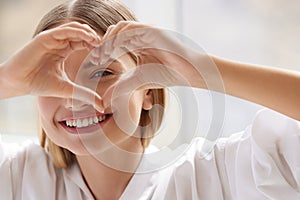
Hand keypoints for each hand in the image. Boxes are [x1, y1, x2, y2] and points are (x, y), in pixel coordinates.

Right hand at [0, 22, 102, 110]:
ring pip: (74, 29)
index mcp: (64, 51)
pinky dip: (78, 32)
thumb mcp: (68, 89)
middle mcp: (59, 43)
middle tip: (104, 46)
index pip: (83, 42)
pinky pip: (64, 30)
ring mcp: (52, 39)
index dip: (95, 45)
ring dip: (88, 32)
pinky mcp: (45, 38)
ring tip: (97, 41)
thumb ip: (85, 94)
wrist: (20, 84)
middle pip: (81, 34)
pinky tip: (88, 38)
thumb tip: (101, 106)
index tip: (105, 53)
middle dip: (94, 38)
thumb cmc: (40, 84)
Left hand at [87, 21, 222, 106]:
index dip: (102, 51)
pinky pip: (130, 29)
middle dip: (102, 45)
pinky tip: (114, 51)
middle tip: (95, 59)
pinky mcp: (152, 31)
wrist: (189, 72)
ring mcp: (146, 31)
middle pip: (113, 33)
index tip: (93, 64)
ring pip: (120, 28)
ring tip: (103, 56)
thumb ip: (120, 88)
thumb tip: (102, 101)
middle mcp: (139, 36)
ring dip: (109, 40)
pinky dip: (119, 38)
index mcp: (136, 44)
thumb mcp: (137, 82)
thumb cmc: (167, 75)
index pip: (113, 42)